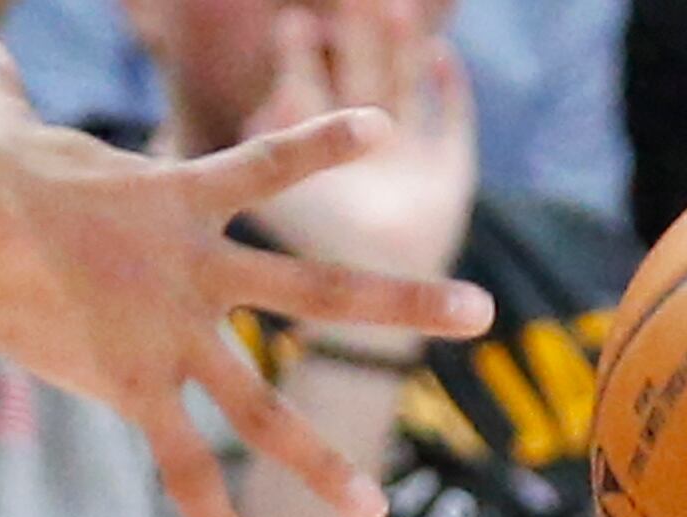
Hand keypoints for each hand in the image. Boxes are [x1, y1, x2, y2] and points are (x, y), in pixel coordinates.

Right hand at [0, 28, 488, 516]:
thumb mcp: (8, 125)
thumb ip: (7, 92)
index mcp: (179, 203)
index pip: (267, 164)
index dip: (322, 143)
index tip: (384, 129)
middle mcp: (198, 274)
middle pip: (319, 291)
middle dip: (405, 302)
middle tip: (482, 308)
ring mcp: (175, 337)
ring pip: (262, 411)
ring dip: (320, 465)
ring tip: (374, 510)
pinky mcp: (135, 388)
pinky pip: (184, 470)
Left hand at [234, 0, 474, 288]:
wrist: (376, 316)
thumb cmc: (320, 264)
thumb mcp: (278, 212)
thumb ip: (257, 168)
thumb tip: (235, 124)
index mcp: (317, 151)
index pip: (308, 89)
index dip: (302, 56)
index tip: (294, 23)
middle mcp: (362, 146)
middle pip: (358, 73)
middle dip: (357, 36)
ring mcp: (409, 154)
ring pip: (403, 85)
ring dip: (401, 48)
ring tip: (394, 9)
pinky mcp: (450, 171)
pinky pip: (452, 119)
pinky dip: (450, 89)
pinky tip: (441, 56)